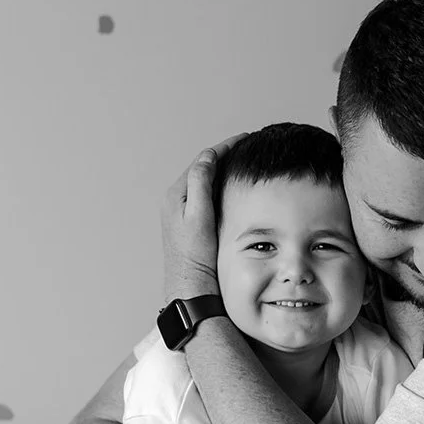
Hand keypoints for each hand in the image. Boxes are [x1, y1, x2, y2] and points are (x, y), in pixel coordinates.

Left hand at [162, 136, 247, 301]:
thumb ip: (201, 183)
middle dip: (224, 156)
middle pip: (203, 169)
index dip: (224, 148)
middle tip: (246, 147)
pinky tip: (233, 189)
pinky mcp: (190, 223)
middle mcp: (177, 201)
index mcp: (177, 195)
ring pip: (204, 183)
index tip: (244, 139)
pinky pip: (206, 196)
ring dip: (222, 171)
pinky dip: (219, 187)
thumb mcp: (199, 215)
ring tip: (242, 163)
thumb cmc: (195, 256)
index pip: (203, 161)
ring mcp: (183, 213)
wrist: (191, 285)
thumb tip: (208, 156)